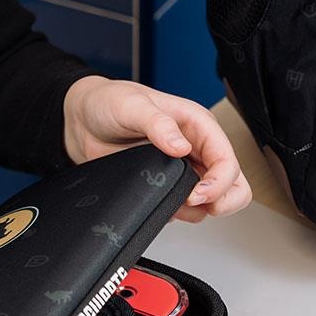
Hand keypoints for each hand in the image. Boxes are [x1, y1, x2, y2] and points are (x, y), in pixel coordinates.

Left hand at [63, 76, 250, 222]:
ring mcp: (182, 169)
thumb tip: (180, 146)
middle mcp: (195, 148)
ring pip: (213, 201)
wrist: (82, 120)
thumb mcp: (133, 106)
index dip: (218, 182)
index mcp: (197, 125)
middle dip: (221, 201)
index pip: (227, 160)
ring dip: (197, 210)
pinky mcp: (165, 184)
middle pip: (233, 184)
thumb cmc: (109, 102)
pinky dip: (177, 213)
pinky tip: (158, 202)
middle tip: (194, 204)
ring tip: (172, 202)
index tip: (196, 194)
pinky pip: (185, 209)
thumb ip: (158, 124)